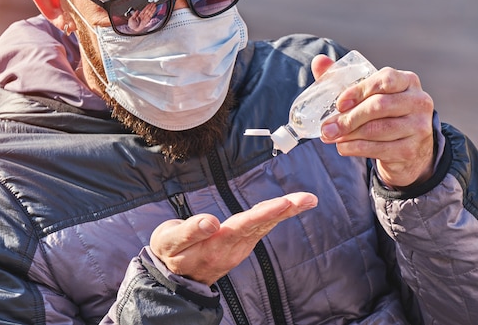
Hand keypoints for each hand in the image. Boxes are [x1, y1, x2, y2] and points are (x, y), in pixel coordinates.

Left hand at [127, 2, 156, 31]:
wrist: (133, 30)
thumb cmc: (131, 25)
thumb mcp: (131, 18)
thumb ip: (134, 14)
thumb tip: (137, 11)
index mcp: (139, 15)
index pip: (144, 10)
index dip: (147, 7)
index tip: (150, 4)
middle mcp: (143, 16)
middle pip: (148, 10)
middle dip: (151, 7)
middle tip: (153, 3)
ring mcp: (145, 18)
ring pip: (150, 12)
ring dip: (152, 9)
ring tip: (155, 5)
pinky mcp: (147, 21)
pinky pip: (150, 16)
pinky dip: (152, 12)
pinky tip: (154, 10)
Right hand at [149, 192, 317, 285]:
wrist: (177, 279)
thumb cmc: (170, 253)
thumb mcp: (169, 241)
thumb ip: (190, 231)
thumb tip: (211, 221)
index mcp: (214, 245)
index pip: (243, 225)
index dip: (264, 213)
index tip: (284, 203)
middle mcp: (232, 247)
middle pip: (261, 225)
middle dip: (285, 210)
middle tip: (308, 199)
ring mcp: (239, 248)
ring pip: (265, 226)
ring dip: (286, 211)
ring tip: (306, 199)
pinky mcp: (241, 245)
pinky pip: (261, 228)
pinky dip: (275, 215)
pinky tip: (289, 206)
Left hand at [313, 54, 434, 186]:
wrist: (407, 149)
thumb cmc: (382, 114)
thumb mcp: (368, 94)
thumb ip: (343, 78)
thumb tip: (319, 61)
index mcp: (407, 81)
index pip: (385, 80)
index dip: (359, 91)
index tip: (339, 103)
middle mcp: (418, 101)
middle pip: (379, 106)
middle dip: (349, 118)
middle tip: (327, 127)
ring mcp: (418, 127)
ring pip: (377, 129)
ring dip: (348, 134)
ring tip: (331, 136)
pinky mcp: (411, 150)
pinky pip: (378, 149)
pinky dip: (355, 148)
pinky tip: (343, 147)